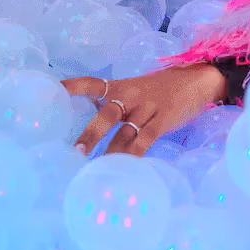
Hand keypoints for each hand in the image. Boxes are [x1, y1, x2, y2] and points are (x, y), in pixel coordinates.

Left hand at [68, 63, 228, 156]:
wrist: (196, 79)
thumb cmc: (160, 89)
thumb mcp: (135, 90)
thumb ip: (114, 104)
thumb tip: (91, 120)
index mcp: (119, 87)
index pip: (91, 84)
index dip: (72, 86)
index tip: (53, 90)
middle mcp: (130, 96)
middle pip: (107, 115)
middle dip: (91, 134)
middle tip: (77, 150)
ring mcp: (147, 108)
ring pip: (125, 132)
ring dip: (111, 152)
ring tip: (97, 169)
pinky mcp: (163, 120)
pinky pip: (145, 140)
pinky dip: (134, 154)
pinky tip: (126, 168)